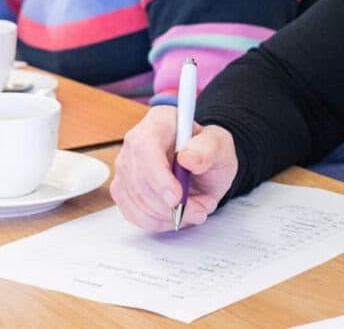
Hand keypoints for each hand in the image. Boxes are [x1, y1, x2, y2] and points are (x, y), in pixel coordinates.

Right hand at [111, 105, 237, 231]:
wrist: (203, 166)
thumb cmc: (209, 152)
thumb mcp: (220, 145)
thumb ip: (209, 149)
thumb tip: (188, 158)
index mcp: (160, 121)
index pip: (146, 147)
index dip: (158, 176)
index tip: (177, 197)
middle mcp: (136, 140)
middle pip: (139, 179)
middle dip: (169, 204)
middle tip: (199, 210)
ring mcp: (126, 165)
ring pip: (136, 200)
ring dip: (167, 215)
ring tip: (194, 210)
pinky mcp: (123, 188)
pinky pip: (133, 213)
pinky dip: (157, 221)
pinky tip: (176, 215)